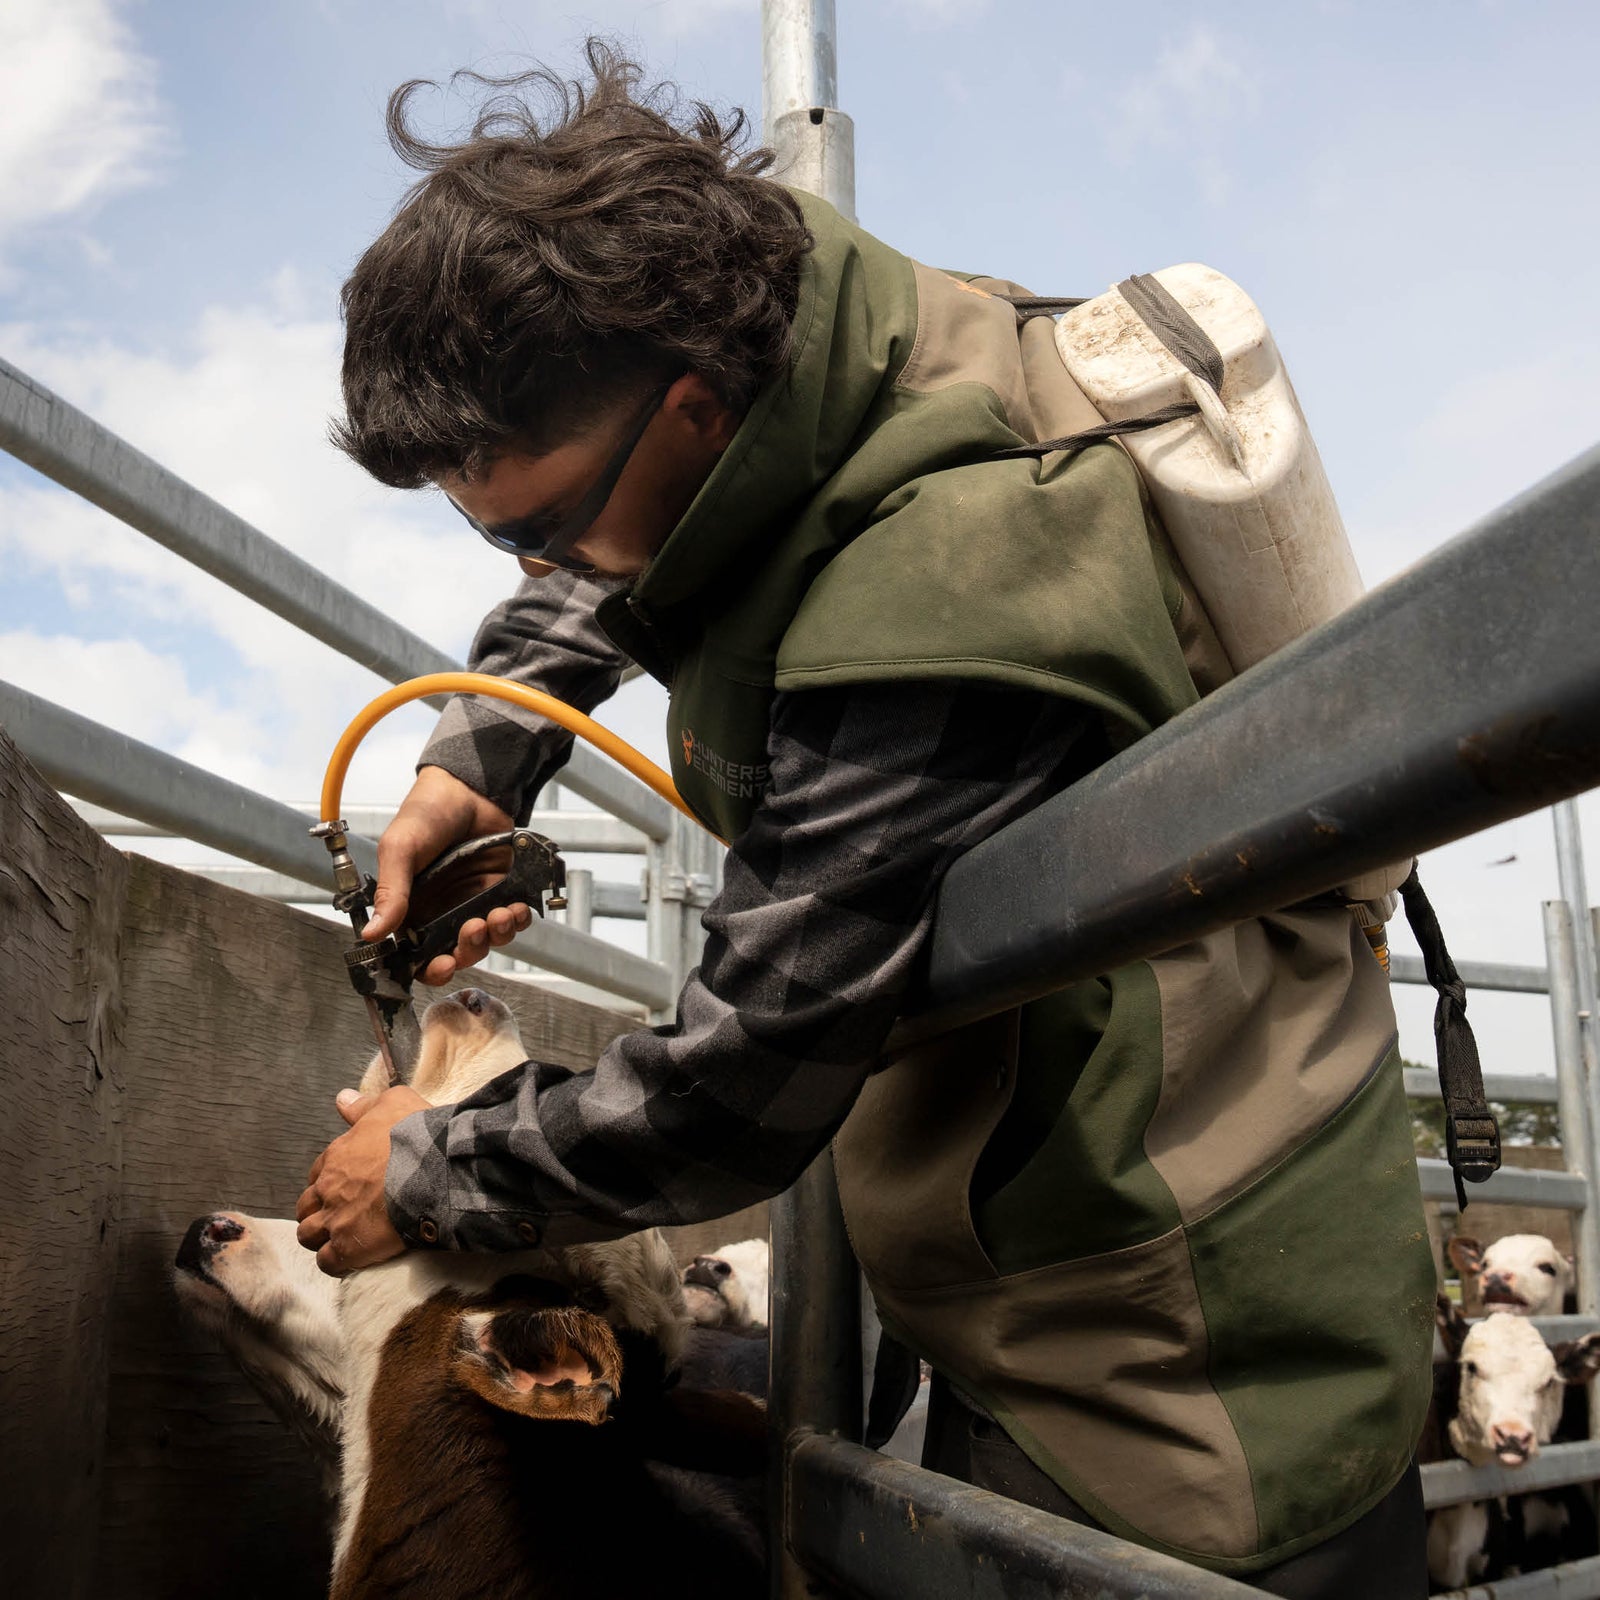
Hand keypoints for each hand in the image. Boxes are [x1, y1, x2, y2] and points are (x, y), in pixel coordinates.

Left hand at [296, 1085, 430, 1275]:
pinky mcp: (349, 1248)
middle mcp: (329, 1189)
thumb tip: (342, 1097)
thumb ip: (364, 1105)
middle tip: (338, 1214)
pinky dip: (334, 1262)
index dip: (327, 1181)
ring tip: (339, 1239)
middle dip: (317, 1211)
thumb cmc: (416, 1136)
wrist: (433, 1171)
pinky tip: (348, 1259)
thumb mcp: (393, 1103)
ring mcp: (336, 1220)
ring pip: (309, 1235)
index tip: (343, 1185)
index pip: (317, 1173)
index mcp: (337, 1156)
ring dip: (320, 1237)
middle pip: (306, 1206)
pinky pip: (328, 1262)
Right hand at [368, 765, 533, 984]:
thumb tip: (373, 934)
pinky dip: (517, 920)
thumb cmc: (428, 813)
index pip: (418, 955)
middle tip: (474, 930)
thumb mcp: (401, 849)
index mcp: (412, 908)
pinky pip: (512, 919)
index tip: (443, 965)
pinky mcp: (501, 891)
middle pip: (458, 953)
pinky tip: (517, 907)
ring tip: (500, 914)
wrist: (470, 787)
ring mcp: (474, 902)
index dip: (432, 968)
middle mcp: (443, 911)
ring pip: (488, 940)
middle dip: (469, 950)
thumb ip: (390, 892)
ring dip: (496, 935)